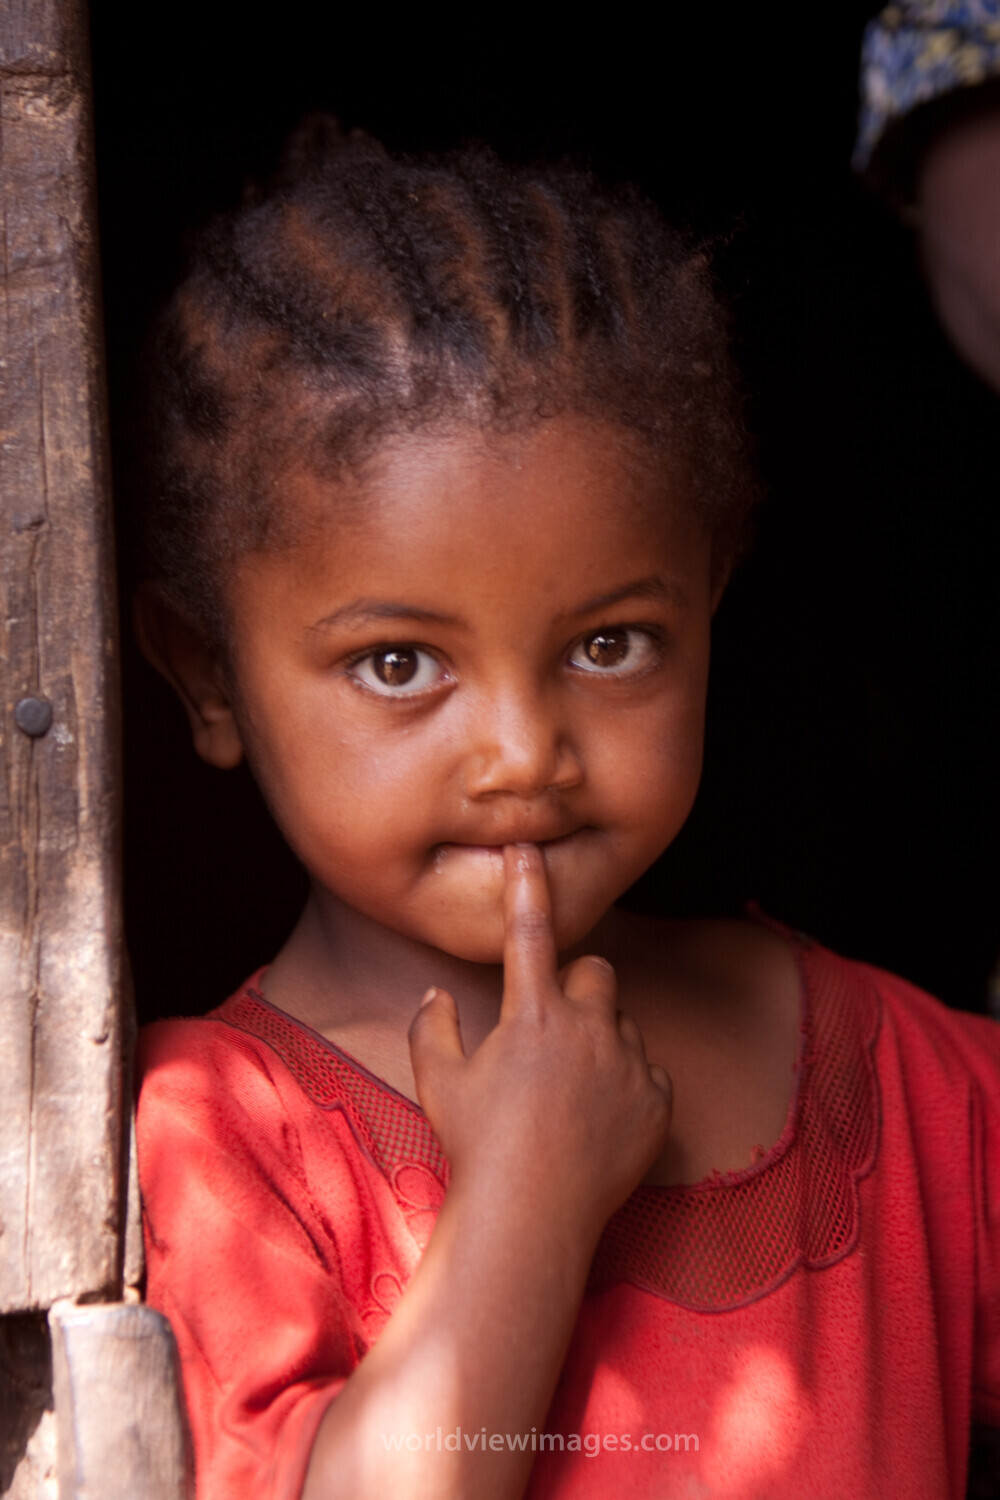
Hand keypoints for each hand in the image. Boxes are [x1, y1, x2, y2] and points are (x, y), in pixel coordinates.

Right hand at [409, 844, 671, 1248]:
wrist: (531, 1216)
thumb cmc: (477, 1146)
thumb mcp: (438, 1083)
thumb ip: (433, 1028)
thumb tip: (437, 996)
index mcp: (533, 1014)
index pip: (529, 932)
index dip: (527, 885)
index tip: (528, 849)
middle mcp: (589, 1028)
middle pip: (597, 972)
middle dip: (577, 990)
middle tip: (551, 1035)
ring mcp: (629, 1064)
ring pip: (623, 1023)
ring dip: (603, 1040)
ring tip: (570, 1094)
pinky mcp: (658, 1100)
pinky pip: (648, 1072)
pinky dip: (628, 1086)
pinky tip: (597, 1123)